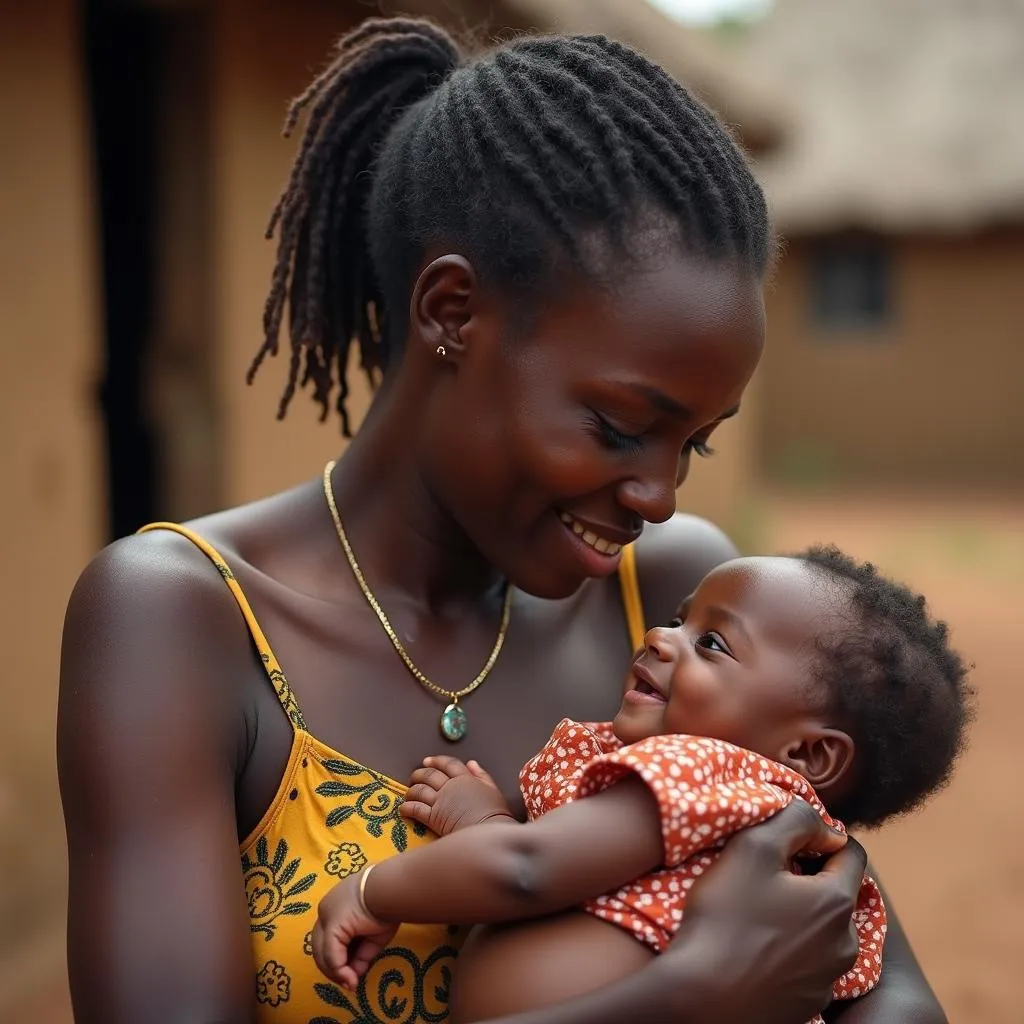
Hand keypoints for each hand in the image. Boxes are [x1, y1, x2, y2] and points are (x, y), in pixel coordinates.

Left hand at [312, 871, 397, 989]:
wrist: (393, 889)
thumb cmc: (388, 904)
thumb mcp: (373, 934)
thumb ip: (361, 952)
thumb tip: (354, 974)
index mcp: (337, 906)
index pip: (328, 938)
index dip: (338, 958)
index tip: (351, 972)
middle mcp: (327, 911)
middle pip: (320, 948)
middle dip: (334, 969)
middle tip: (349, 982)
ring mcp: (326, 918)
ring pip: (322, 955)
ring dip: (336, 973)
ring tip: (352, 984)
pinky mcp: (332, 926)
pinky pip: (332, 956)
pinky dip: (340, 971)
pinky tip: (352, 980)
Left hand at [401, 755, 514, 835]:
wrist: (488, 832)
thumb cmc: (494, 813)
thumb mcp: (492, 789)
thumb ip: (482, 775)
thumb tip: (471, 763)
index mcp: (465, 779)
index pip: (448, 764)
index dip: (436, 761)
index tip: (428, 761)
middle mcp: (450, 787)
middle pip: (430, 775)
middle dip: (419, 773)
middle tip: (414, 776)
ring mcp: (440, 802)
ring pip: (420, 790)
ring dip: (411, 790)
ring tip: (408, 792)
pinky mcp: (433, 818)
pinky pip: (416, 809)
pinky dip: (408, 808)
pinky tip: (404, 809)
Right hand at [660, 801, 865, 1023]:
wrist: (701, 999)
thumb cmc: (726, 917)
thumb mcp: (754, 847)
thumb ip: (795, 821)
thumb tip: (822, 823)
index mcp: (837, 903)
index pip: (853, 853)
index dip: (822, 837)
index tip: (787, 840)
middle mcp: (845, 944)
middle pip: (837, 894)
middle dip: (809, 878)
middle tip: (765, 875)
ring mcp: (827, 980)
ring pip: (823, 931)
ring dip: (800, 916)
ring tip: (757, 912)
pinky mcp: (808, 1004)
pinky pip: (807, 963)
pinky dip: (790, 949)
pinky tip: (755, 947)